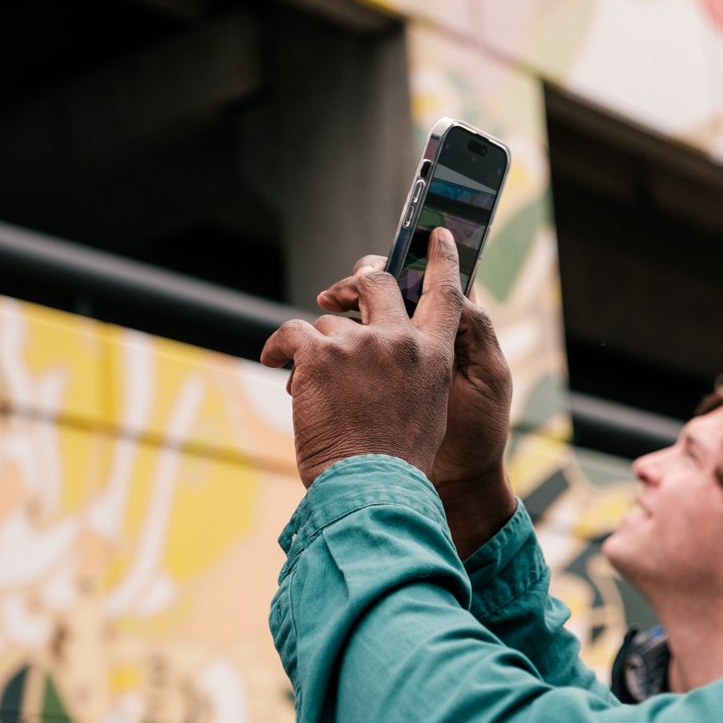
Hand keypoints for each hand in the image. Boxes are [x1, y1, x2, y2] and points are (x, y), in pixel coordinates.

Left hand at [260, 229, 463, 488]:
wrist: (370, 487)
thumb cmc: (397, 459)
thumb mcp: (428, 407)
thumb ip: (415, 369)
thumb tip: (390, 351)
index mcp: (435, 355)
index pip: (446, 293)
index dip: (443, 260)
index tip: (438, 235)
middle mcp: (401, 341)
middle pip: (378, 282)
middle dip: (357, 279)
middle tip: (341, 290)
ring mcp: (360, 345)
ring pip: (328, 322)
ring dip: (316, 348)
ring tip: (313, 386)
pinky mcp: (319, 354)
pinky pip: (291, 333)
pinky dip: (279, 348)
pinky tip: (277, 364)